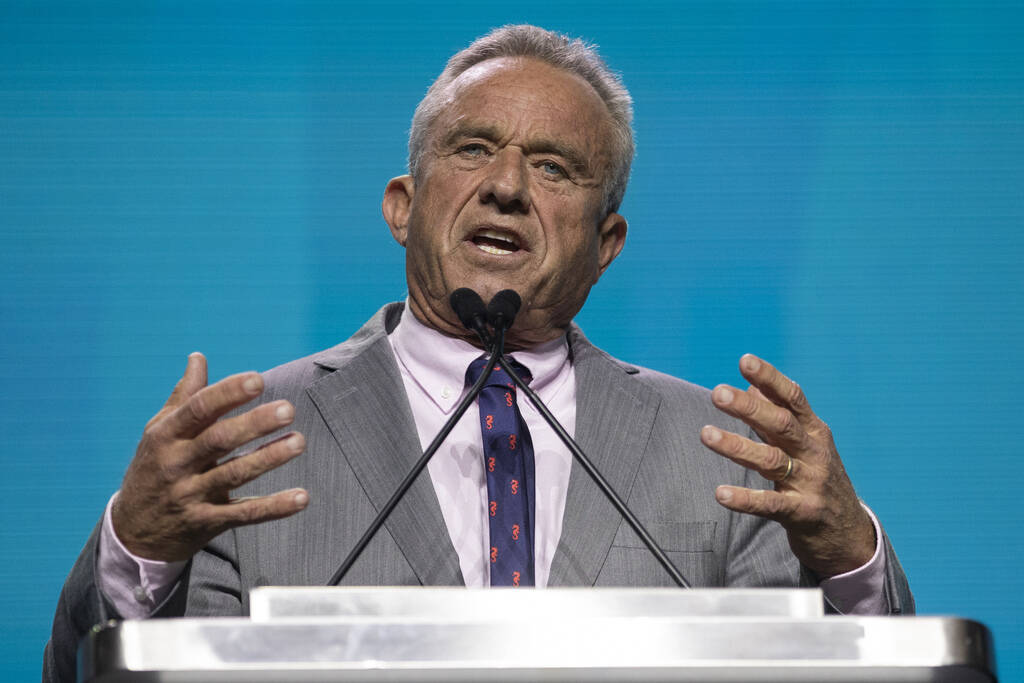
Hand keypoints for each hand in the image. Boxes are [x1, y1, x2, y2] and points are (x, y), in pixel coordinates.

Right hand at [111, 353, 308, 560]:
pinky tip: (301, 497)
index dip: (227, 393)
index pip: (198, 409)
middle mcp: (177, 464)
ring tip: (299, 442)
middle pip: (219, 440)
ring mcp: (191, 495)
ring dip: (268, 458)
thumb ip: (185, 395)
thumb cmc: (153, 469)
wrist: (132, 532)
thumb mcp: (159, 431)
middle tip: (288, 409)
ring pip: (234, 474)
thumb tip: (198, 357)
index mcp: (166, 435)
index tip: (258, 379)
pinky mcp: (207, 523)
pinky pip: (244, 514)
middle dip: (254, 424)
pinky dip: (274, 507)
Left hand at [700, 354, 874, 577]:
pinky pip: (771, 504)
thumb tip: (752, 384)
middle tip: (718, 394)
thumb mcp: (805, 443)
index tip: (745, 361)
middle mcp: (814, 453)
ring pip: (771, 461)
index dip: (769, 378)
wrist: (848, 533)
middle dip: (749, 407)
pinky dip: (745, 499)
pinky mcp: (802, 513)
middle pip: (781, 424)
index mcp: (814, 431)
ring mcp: (810, 483)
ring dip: (737, 447)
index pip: (792, 398)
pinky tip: (721, 493)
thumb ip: (778, 415)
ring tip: (706, 434)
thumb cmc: (817, 479)